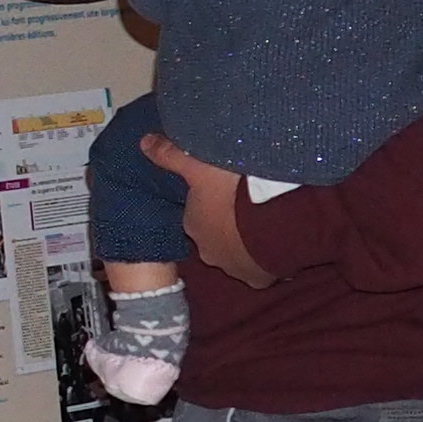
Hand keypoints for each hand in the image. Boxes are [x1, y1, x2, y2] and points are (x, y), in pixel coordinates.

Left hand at [138, 131, 273, 284]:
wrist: (273, 221)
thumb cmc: (231, 190)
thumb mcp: (198, 164)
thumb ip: (171, 155)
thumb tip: (144, 142)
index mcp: (194, 224)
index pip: (194, 214)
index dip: (207, 201)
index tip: (221, 188)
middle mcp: (210, 250)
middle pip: (215, 235)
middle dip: (227, 222)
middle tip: (246, 200)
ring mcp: (234, 267)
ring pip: (239, 251)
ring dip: (247, 238)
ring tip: (264, 216)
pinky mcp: (259, 279)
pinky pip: (261, 265)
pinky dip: (267, 253)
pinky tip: (278, 236)